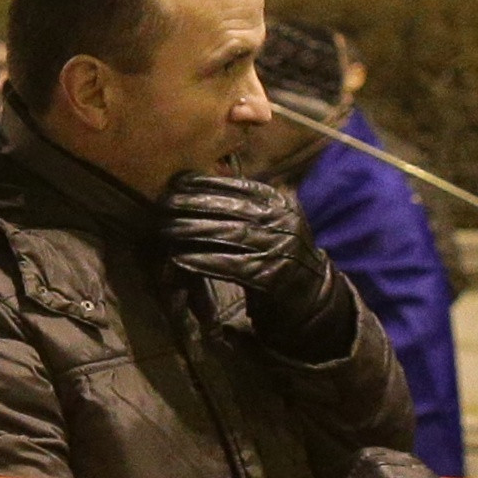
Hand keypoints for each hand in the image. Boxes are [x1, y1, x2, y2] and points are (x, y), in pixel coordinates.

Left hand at [155, 169, 360, 361]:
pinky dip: (203, 261)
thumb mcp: (273, 222)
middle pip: (229, 209)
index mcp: (281, 203)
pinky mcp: (270, 276)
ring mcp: (278, 249)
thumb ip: (247, 205)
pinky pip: (229, 265)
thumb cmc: (282, 255)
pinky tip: (181, 258)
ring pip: (227, 235)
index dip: (205, 183)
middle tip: (164, 205)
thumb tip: (201, 188)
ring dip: (191, 232)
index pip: (238, 187)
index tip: (178, 182)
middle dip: (192, 205)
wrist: (313, 296)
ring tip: (166, 229)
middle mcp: (282, 222)